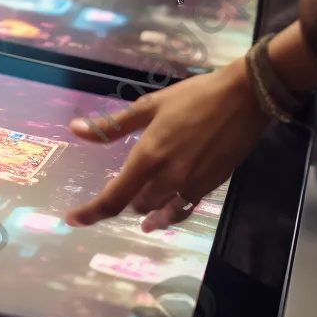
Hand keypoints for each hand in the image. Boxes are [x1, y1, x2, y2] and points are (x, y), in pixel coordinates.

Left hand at [65, 60, 267, 230]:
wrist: (243, 99)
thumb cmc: (193, 97)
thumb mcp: (149, 106)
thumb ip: (112, 125)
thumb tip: (75, 130)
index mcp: (148, 155)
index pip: (114, 196)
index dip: (92, 212)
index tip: (73, 219)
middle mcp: (167, 177)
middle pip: (136, 205)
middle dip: (123, 200)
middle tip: (115, 190)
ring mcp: (190, 184)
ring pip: (159, 210)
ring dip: (145, 209)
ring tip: (139, 210)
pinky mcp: (210, 186)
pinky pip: (183, 209)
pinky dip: (170, 215)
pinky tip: (165, 215)